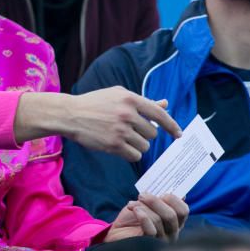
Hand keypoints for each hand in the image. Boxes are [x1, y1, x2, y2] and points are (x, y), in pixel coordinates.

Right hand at [66, 88, 181, 161]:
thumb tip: (165, 104)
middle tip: (131, 131)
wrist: (70, 114)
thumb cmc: (95, 103)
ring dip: (138, 145)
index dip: (172, 125)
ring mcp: (121, 130)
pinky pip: (134, 155)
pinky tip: (120, 147)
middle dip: (145, 134)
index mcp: (131, 99)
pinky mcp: (113, 145)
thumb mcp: (118, 95)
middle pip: (152, 133)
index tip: (178, 134)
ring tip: (123, 138)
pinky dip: (131, 154)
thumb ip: (143, 101)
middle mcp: (128, 114)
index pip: (159, 114)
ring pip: (144, 145)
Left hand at [104, 193, 188, 242]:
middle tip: (142, 195)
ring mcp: (162, 240)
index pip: (183, 210)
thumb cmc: (134, 217)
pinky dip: (143, 217)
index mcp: (174, 221)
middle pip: (172, 215)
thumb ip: (160, 197)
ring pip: (159, 220)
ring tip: (132, 204)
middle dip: (156, 201)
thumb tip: (177, 191)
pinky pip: (151, 230)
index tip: (160, 192)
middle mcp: (172, 232)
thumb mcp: (147, 204)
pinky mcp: (149, 245)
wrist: (118, 232)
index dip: (174, 198)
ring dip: (144, 207)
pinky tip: (135, 211)